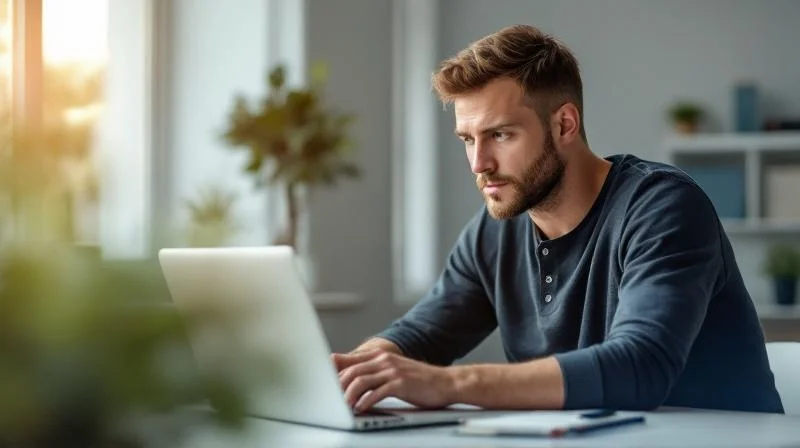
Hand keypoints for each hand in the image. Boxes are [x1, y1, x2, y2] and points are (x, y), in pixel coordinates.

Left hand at [333, 349, 455, 412]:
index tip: (322, 384)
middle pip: (351, 371)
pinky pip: (376, 392)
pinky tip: (361, 409)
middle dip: (337, 387)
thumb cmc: (418, 381)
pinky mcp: (400, 383)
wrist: (445, 382)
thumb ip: (373, 372)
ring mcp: (392, 370)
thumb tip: (351, 380)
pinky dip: (365, 402)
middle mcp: (384, 359)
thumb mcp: (393, 371)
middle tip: (331, 401)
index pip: (349, 360)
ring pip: (360, 380)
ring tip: (343, 407)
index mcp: (380, 355)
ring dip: (349, 396)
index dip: (333, 372)